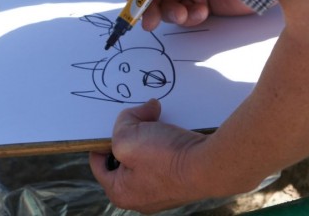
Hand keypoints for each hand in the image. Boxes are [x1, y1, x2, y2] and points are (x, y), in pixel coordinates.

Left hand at [88, 99, 211, 211]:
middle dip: (131, 134)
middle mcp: (142, 196)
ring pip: (148, 156)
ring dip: (151, 135)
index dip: (102, 140)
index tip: (110, 124)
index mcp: (121, 192)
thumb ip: (123, 122)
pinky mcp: (182, 181)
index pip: (99, 163)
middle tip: (137, 119)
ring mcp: (164, 190)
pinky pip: (167, 158)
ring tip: (157, 121)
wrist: (209, 165)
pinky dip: (168, 142)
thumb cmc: (165, 157)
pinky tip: (173, 130)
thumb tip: (142, 112)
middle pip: (126, 158)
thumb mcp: (128, 136)